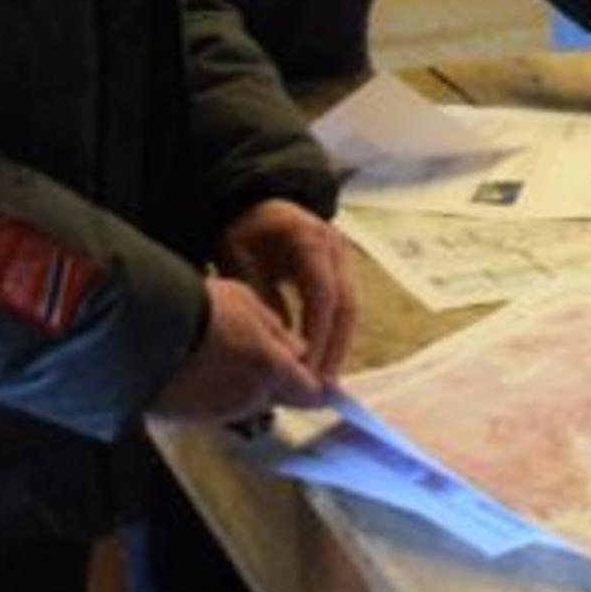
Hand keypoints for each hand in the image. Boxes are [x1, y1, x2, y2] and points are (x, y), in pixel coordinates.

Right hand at [152, 275, 328, 423]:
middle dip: (276, 382)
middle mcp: (250, 397)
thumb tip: (299, 351)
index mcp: (272, 369)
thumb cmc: (199, 309)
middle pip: (277, 398)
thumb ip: (279, 333)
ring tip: (221, 355)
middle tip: (258, 355)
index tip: (323, 385)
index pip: (310, 393)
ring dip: (243, 386)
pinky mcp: (192, 418)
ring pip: (245, 403)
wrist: (144, 330)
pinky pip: (215, 407)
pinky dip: (215, 393)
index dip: (317, 388)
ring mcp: (219, 410)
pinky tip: (200, 368)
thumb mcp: (248, 304)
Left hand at [215, 197, 355, 386]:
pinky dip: (336, 337)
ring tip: (324, 383)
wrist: (256, 206)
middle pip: (347, 305)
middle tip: (322, 385)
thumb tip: (277, 344)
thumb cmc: (245, 232)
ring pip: (351, 310)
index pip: (322, 292)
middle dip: (336, 348)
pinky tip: (324, 364)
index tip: (305, 365)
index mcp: (309, 239)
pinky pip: (344, 309)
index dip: (318, 331)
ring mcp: (343, 260)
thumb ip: (259, 295)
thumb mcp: (239, 258)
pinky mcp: (341, 274)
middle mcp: (336, 249)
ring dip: (340, 347)